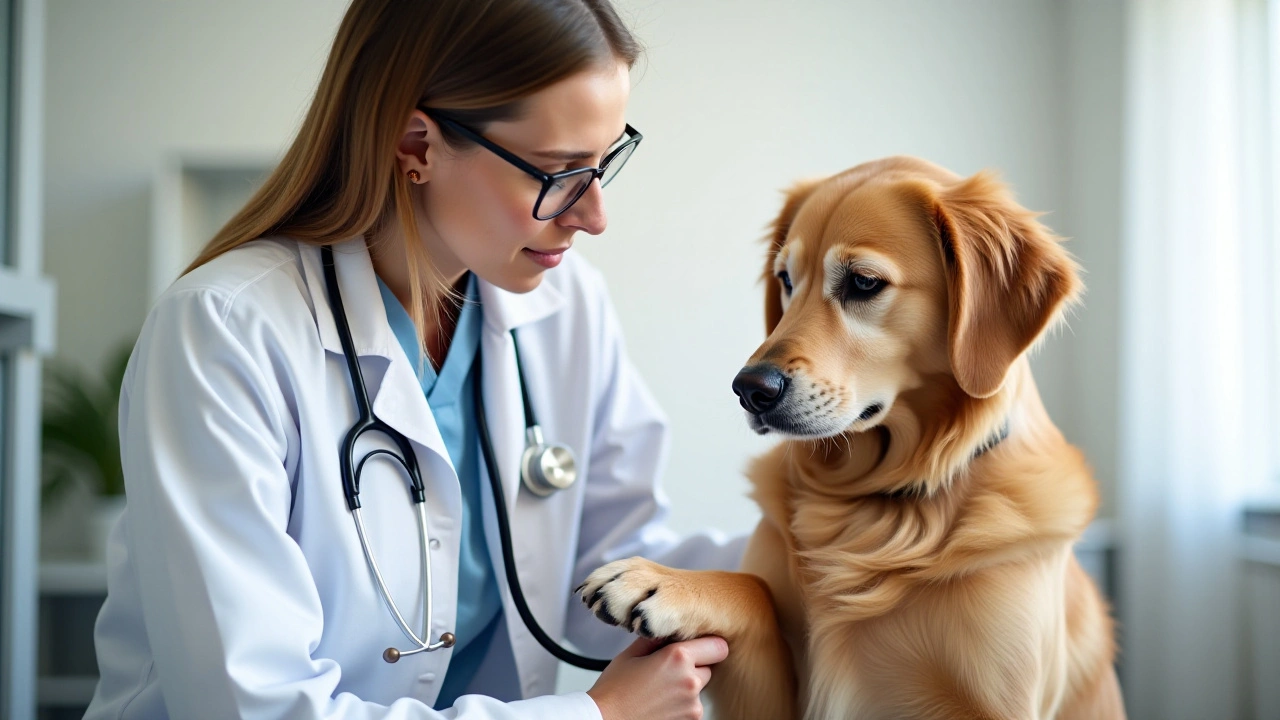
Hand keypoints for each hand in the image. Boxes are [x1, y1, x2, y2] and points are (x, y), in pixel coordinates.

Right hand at [587, 635, 728, 719]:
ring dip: (688, 685)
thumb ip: (656, 638)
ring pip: (700, 686)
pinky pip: (693, 705)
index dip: (708, 645)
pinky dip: (683, 703)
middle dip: (694, 665)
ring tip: (660, 688)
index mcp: (678, 657)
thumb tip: (668, 630)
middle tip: (669, 669)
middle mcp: (691, 681)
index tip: (697, 646)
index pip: (718, 646)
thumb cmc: (614, 691)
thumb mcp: (631, 654)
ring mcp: (693, 704)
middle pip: (709, 666)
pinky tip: (661, 701)